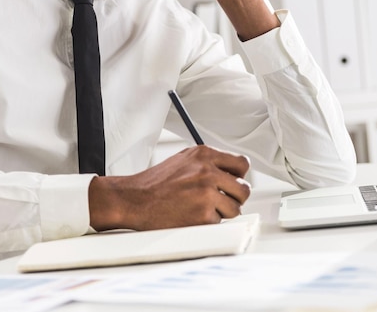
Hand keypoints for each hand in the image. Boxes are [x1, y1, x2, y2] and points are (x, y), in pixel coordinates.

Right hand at [88, 145, 251, 230]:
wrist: (133, 199)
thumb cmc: (155, 182)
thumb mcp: (184, 159)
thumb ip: (208, 162)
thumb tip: (230, 173)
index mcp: (205, 154)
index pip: (242, 164)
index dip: (240, 176)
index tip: (235, 182)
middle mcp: (208, 171)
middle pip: (244, 188)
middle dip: (236, 197)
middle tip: (225, 201)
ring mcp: (206, 193)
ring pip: (235, 208)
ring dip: (223, 212)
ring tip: (204, 209)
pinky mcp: (203, 215)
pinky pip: (219, 222)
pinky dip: (208, 223)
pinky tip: (192, 216)